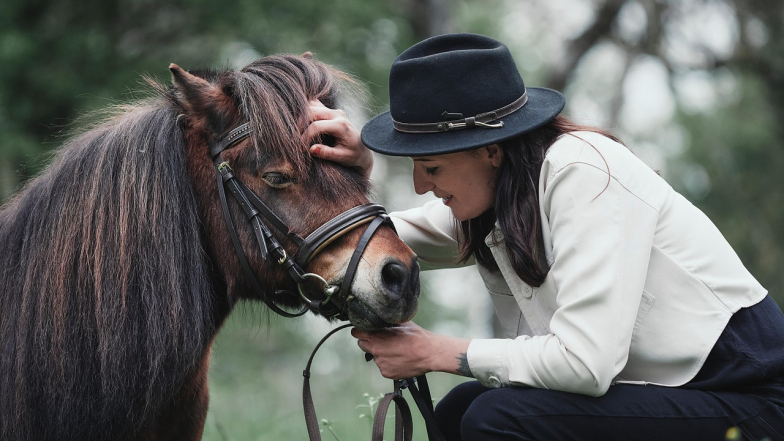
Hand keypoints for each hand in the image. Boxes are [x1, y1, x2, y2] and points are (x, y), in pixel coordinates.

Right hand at [303, 100, 373, 178]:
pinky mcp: (330, 111)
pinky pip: (314, 106)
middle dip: (300, 125)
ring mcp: (333, 111)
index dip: (305, 137)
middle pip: (312, 112)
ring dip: (301, 117)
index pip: (316, 126)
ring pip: (311, 106)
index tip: (301, 149)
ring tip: (296, 133)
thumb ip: (327, 153)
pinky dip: (305, 112)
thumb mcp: (342, 157)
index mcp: (341, 125)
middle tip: (294, 139)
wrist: (362, 149)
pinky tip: (299, 123)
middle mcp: (337, 114)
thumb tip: (311, 149)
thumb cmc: (353, 155)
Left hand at [352, 322, 470, 379]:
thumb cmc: (417, 336)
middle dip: (369, 342)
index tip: (363, 332)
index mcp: (377, 337)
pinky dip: (389, 364)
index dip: (360, 332)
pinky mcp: (386, 373)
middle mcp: (375, 351)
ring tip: (397, 351)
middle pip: (363, 346)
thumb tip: (382, 318)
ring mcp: (381, 363)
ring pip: (376, 357)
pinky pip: (384, 367)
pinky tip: (400, 360)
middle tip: (382, 341)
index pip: (357, 333)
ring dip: (382, 354)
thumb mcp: (401, 323)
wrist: (429, 353)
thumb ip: (387, 323)